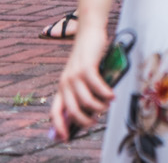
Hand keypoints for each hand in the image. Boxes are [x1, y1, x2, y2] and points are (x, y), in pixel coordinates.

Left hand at [49, 23, 116, 143]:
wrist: (89, 30)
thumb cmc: (88, 54)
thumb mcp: (79, 74)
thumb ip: (80, 90)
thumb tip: (89, 111)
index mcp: (62, 86)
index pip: (55, 112)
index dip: (59, 127)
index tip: (66, 137)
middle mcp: (65, 82)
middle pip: (72, 111)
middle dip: (84, 121)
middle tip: (95, 121)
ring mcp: (75, 75)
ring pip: (86, 101)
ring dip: (99, 107)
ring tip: (107, 106)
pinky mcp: (87, 67)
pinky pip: (96, 87)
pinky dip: (105, 94)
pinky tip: (112, 95)